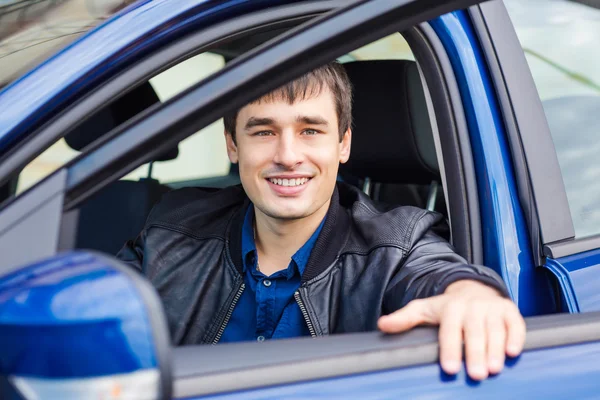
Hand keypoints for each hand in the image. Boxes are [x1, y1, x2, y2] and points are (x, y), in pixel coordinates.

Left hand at [377, 279, 524, 380]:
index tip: (450, 369)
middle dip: (475, 354)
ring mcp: (492, 308)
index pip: (450, 331)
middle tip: (476, 375)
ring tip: (494, 368)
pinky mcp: (509, 311)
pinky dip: (516, 337)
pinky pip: (515, 324)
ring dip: (495, 349)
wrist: (473, 290)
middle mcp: (473, 306)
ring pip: (495, 330)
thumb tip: (382, 325)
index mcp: (450, 308)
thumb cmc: (447, 307)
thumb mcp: (424, 310)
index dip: (450, 350)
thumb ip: (404, 319)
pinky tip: (513, 352)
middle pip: (474, 333)